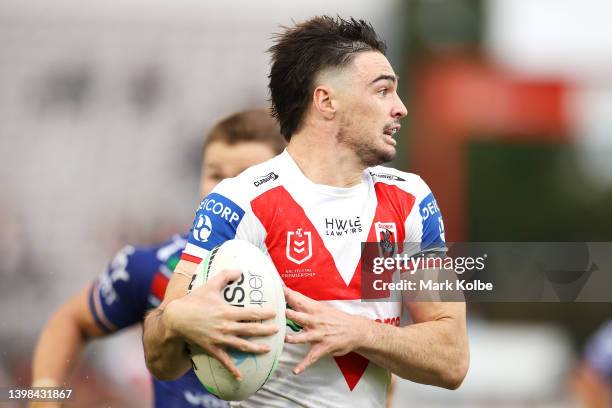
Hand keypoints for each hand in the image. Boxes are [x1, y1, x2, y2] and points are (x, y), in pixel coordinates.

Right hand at [163, 269, 277, 379]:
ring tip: (268, 350)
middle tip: (279, 331)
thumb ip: (225, 275)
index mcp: (227, 311)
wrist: (176, 318)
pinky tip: (241, 376)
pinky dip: (232, 369)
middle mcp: (226, 326)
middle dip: (266, 331)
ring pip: (242, 345)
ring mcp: (220, 339)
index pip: (251, 313)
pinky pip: (224, 360)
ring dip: (256, 348)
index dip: (265, 314)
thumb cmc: (193, 300)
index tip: (275, 313)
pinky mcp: (212, 348)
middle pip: (251, 330)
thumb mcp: (210, 285)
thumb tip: (239, 269)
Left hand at [284, 287, 366, 374]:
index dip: (289, 295)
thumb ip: (307, 306)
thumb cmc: (336, 319)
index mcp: (315, 309)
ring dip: (294, 339)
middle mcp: (316, 321)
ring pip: (304, 337)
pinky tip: (295, 371)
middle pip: (300, 317)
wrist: (355, 330)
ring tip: (285, 339)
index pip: (300, 300)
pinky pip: (312, 357)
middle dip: (290, 315)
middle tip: (279, 313)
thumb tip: (291, 298)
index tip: (278, 290)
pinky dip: (303, 365)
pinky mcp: (323, 348)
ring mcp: (319, 335)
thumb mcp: (323, 308)